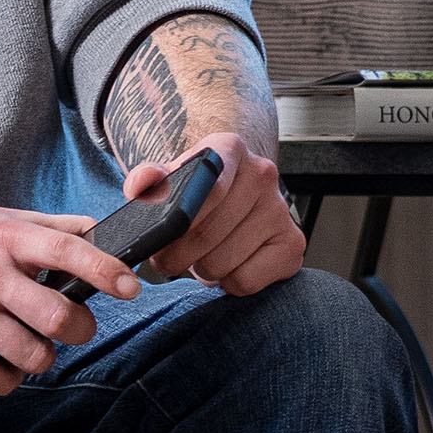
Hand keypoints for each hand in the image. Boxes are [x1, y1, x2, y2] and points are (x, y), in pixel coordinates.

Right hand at [0, 206, 139, 395]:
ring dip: (44, 355)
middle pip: (59, 317)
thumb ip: (54, 227)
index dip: (106, 271)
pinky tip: (1, 354)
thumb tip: (108, 234)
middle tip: (74, 326)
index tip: (131, 288)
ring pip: (36, 356)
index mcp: (6, 237)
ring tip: (30, 339)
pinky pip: (4, 380)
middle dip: (81, 329)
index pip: (68, 251)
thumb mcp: (2, 220)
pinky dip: (12, 374)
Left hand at [131, 131, 300, 294]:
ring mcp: (280, 211)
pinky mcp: (292, 246)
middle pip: (208, 232)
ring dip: (202, 269)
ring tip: (202, 256)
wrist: (235, 202)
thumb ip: (148, 181)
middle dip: (177, 255)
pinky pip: (245, 281)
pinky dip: (228, 283)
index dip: (181, 219)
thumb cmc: (199, 195)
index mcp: (229, 149)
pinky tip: (228, 264)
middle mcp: (262, 174)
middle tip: (168, 257)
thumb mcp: (169, 181)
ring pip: (223, 262)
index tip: (165, 235)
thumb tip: (140, 185)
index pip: (207, 185)